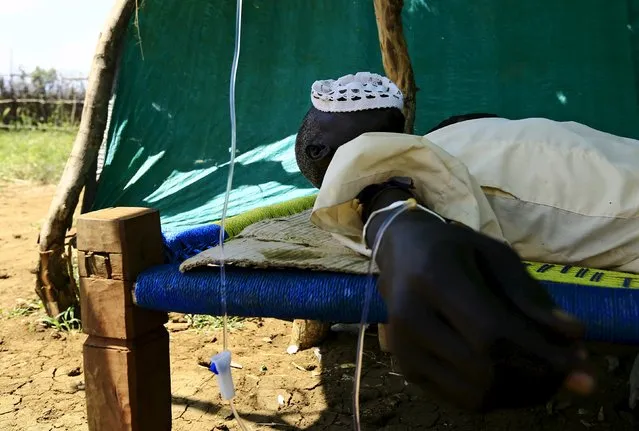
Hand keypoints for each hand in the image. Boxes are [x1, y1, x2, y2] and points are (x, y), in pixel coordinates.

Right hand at [363, 189, 594, 410]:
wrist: (401, 252)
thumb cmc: (454, 248)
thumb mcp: (496, 255)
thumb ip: (532, 296)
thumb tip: (575, 337)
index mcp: (434, 279)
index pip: (491, 332)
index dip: (539, 352)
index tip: (578, 359)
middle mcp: (411, 317)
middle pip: (483, 369)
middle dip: (535, 376)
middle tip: (566, 370)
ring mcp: (404, 348)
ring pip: (474, 394)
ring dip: (520, 393)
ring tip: (545, 377)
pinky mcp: (407, 368)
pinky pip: (461, 399)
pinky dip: (497, 396)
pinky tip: (514, 378)